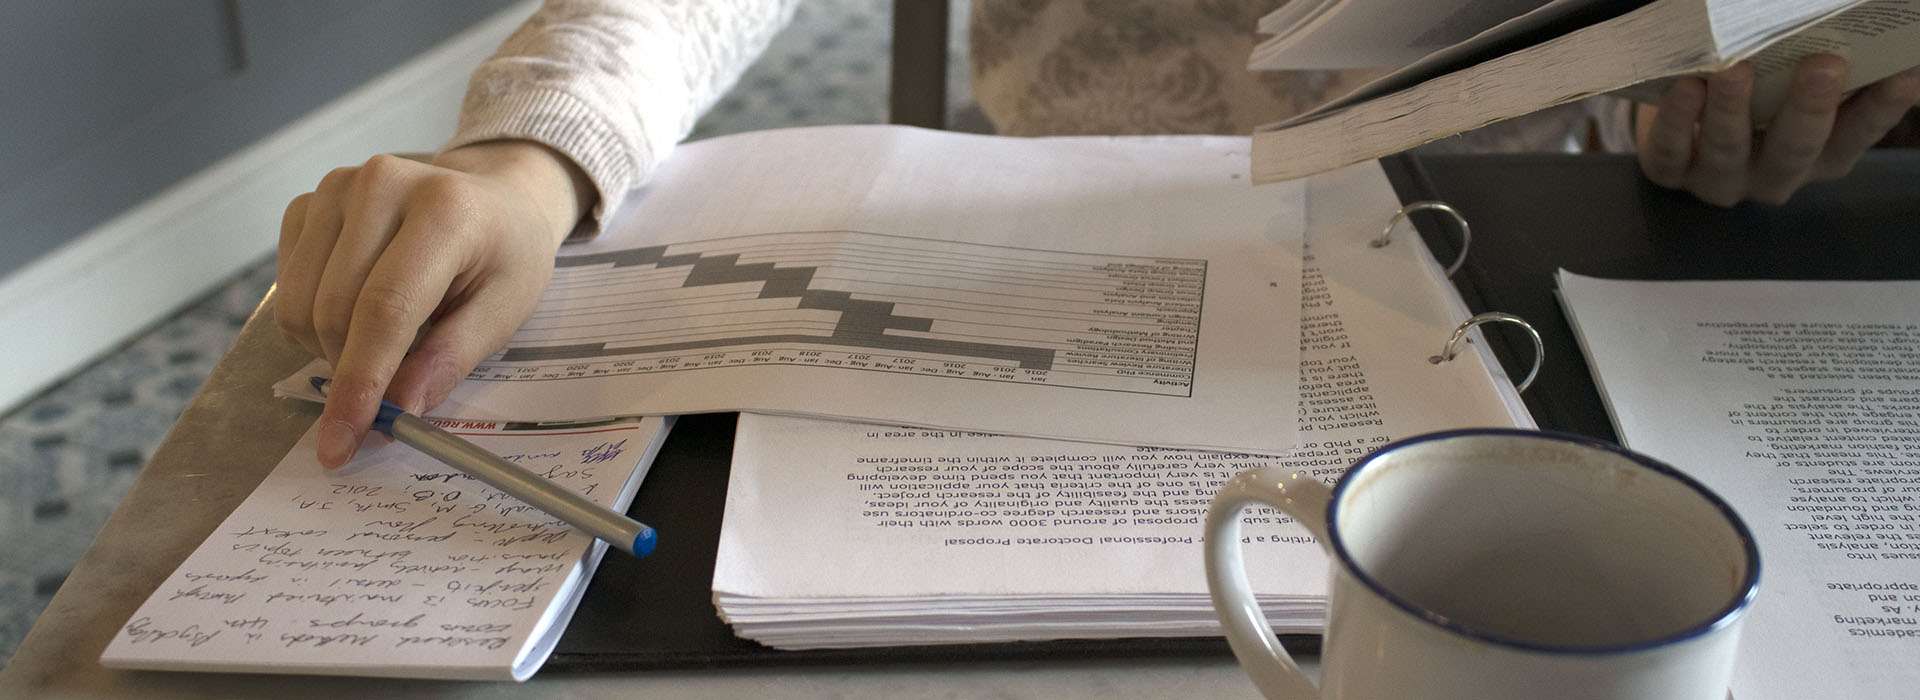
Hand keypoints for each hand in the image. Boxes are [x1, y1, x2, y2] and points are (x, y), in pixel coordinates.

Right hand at [276, 141, 592, 466]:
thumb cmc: (506, 253)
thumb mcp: (505, 308)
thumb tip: (397, 412)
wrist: (492, 194)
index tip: (340, 445)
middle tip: (390, 385)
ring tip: (386, 335)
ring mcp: (335, 187)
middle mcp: (379, 185)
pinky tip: (358, 304)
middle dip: (351, 372)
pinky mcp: (307, 200)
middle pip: (333, 312)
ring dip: (331, 346)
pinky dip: (313, 316)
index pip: (385, 310)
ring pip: (298, 304)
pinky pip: (285, 284)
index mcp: (443, 211)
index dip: (360, 384)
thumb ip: (450, 360)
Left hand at [1636, 56, 1919, 206]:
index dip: (1882, 108)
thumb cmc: (1755, 88)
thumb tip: (1876, 27)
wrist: (1679, 107)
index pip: (1858, 134)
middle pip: (1796, 150)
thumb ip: (1828, 57)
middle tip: (1824, 64)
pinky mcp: (1668, 171)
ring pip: (1729, 152)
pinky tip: (1686, 87)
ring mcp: (1719, 180)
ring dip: (1733, 109)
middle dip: (1811, 107)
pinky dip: (1677, 121)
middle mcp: (1773, 175)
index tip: (1904, 75)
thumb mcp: (1794, 75)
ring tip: (1736, 69)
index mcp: (1819, 154)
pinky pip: (1670, 154)